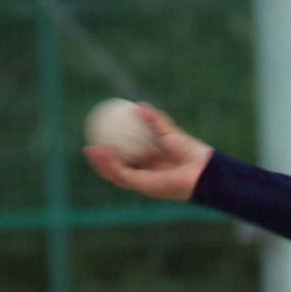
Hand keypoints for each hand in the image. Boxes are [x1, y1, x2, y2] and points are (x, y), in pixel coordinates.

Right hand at [83, 103, 212, 201]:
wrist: (201, 168)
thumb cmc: (191, 152)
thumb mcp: (169, 131)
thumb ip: (155, 120)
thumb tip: (139, 105)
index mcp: (151, 165)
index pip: (126, 161)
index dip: (111, 153)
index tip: (99, 140)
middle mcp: (145, 176)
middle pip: (116, 171)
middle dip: (101, 162)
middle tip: (88, 147)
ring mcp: (143, 183)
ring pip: (115, 175)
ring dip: (101, 164)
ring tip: (89, 150)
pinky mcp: (144, 186)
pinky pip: (122, 174)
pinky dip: (111, 163)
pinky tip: (103, 151)